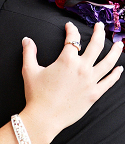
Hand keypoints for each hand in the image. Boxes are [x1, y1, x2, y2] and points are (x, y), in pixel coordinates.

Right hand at [20, 22, 122, 143]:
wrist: (45, 116)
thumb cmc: (36, 94)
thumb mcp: (29, 70)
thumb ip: (29, 53)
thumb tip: (27, 40)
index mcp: (67, 60)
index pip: (72, 39)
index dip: (71, 30)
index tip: (69, 26)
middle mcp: (82, 68)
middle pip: (96, 46)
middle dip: (99, 33)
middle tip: (100, 26)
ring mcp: (91, 81)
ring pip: (108, 62)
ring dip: (115, 51)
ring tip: (119, 44)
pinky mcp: (94, 93)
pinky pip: (109, 81)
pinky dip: (116, 74)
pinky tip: (120, 69)